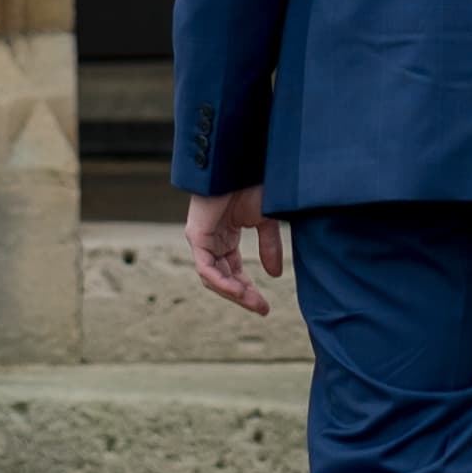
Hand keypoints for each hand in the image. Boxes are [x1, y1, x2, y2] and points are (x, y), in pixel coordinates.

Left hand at [186, 185, 284, 317]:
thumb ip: (269, 246)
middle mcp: (211, 242)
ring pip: (212, 277)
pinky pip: (205, 267)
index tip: (265, 306)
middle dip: (242, 295)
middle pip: (223, 278)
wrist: (241, 164)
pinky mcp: (197, 235)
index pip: (233, 272)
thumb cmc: (252, 184)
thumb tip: (275, 275)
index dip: (248, 289)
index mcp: (225, 238)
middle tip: (261, 309)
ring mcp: (202, 239)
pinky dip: (221, 281)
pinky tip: (238, 290)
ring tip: (253, 302)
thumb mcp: (266, 221)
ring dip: (233, 292)